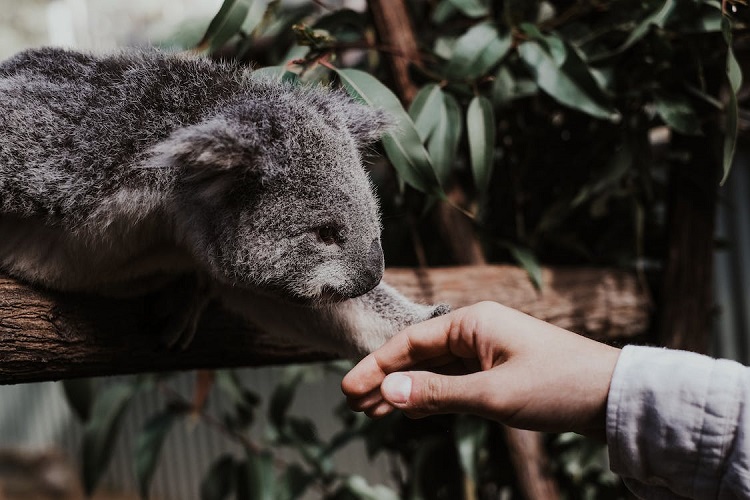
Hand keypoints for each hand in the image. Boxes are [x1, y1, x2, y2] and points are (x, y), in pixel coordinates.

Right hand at [342, 301, 620, 436]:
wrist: (613, 396)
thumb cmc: (558, 385)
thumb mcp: (492, 394)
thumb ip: (437, 393)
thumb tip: (387, 391)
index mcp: (473, 322)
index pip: (410, 342)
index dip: (376, 366)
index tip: (348, 388)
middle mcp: (476, 331)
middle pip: (418, 354)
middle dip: (385, 379)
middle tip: (352, 403)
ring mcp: (487, 351)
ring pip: (434, 370)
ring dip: (404, 390)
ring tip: (372, 411)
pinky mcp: (498, 371)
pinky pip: (454, 381)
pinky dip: (430, 396)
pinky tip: (411, 410)